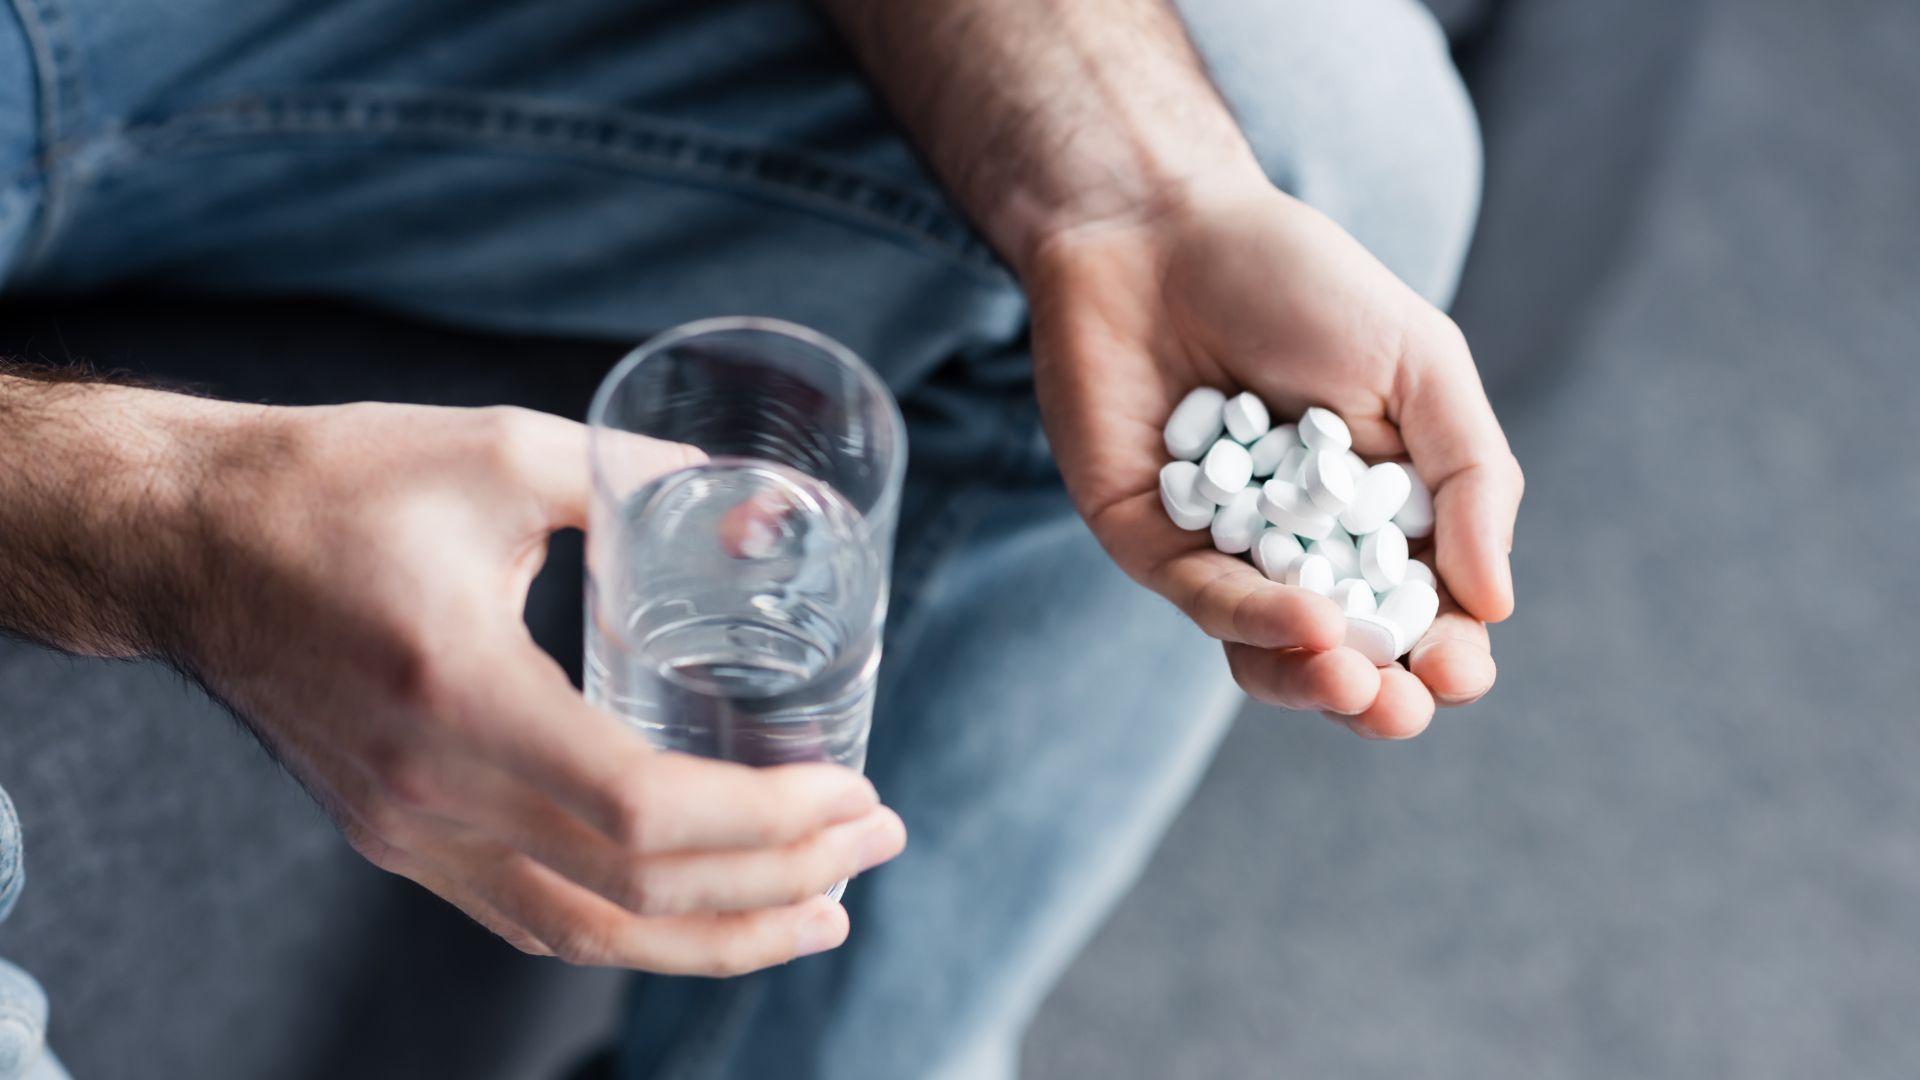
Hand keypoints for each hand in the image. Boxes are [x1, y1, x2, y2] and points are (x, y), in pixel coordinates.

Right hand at [169, 402, 904, 973]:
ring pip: (585, 934)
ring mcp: (405, 832)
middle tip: (875, 843)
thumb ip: (646, 478)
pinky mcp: (396, 839)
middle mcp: (427, 790)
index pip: (641, 811)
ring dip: (717, 937)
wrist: (187, 541)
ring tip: (821, 912)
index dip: (767, 822)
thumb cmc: (337, 483)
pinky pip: (531, 917)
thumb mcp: (503, 452)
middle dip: (779, 881)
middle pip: (634, 892)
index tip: (853, 794)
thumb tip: (772, 511)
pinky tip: (703, 912)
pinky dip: (634, 928)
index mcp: (457, 692)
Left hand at [1030, 179, 1523, 738]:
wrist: (1160, 228)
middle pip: (1353, 656)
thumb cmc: (1301, 282)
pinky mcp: (1151, 542)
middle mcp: (1306, 548)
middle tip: (1407, 702)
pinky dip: (1254, 618)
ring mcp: (1225, 553)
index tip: (1458, 661)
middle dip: (1386, 695)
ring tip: (1354, 681)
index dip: (1450, 654)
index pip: (1427, 614)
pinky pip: (1204, 600)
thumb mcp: (1420, 364)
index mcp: (1385, 515)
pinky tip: (1304, 621)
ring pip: (1272, 655)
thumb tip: (1497, 604)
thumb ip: (1473, 477)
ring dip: (1316, 683)